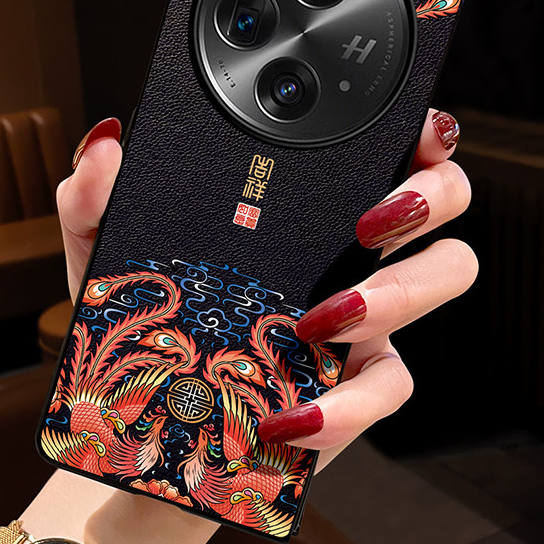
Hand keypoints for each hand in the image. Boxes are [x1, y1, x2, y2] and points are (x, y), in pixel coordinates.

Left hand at [56, 110, 476, 468]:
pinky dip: (347, 407)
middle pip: (446, 198)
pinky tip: (291, 417)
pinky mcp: (359, 391)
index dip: (417, 127)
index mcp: (305, 209)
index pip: (383, 147)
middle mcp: (351, 251)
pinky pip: (390, 387)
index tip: (412, 123)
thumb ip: (96, 198)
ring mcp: (365, 321)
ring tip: (321, 319)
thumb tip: (107, 141)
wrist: (148, 421)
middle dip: (430, 194)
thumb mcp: (108, 258)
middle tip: (370, 218)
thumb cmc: (142, 324)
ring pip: (445, 278)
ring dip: (399, 292)